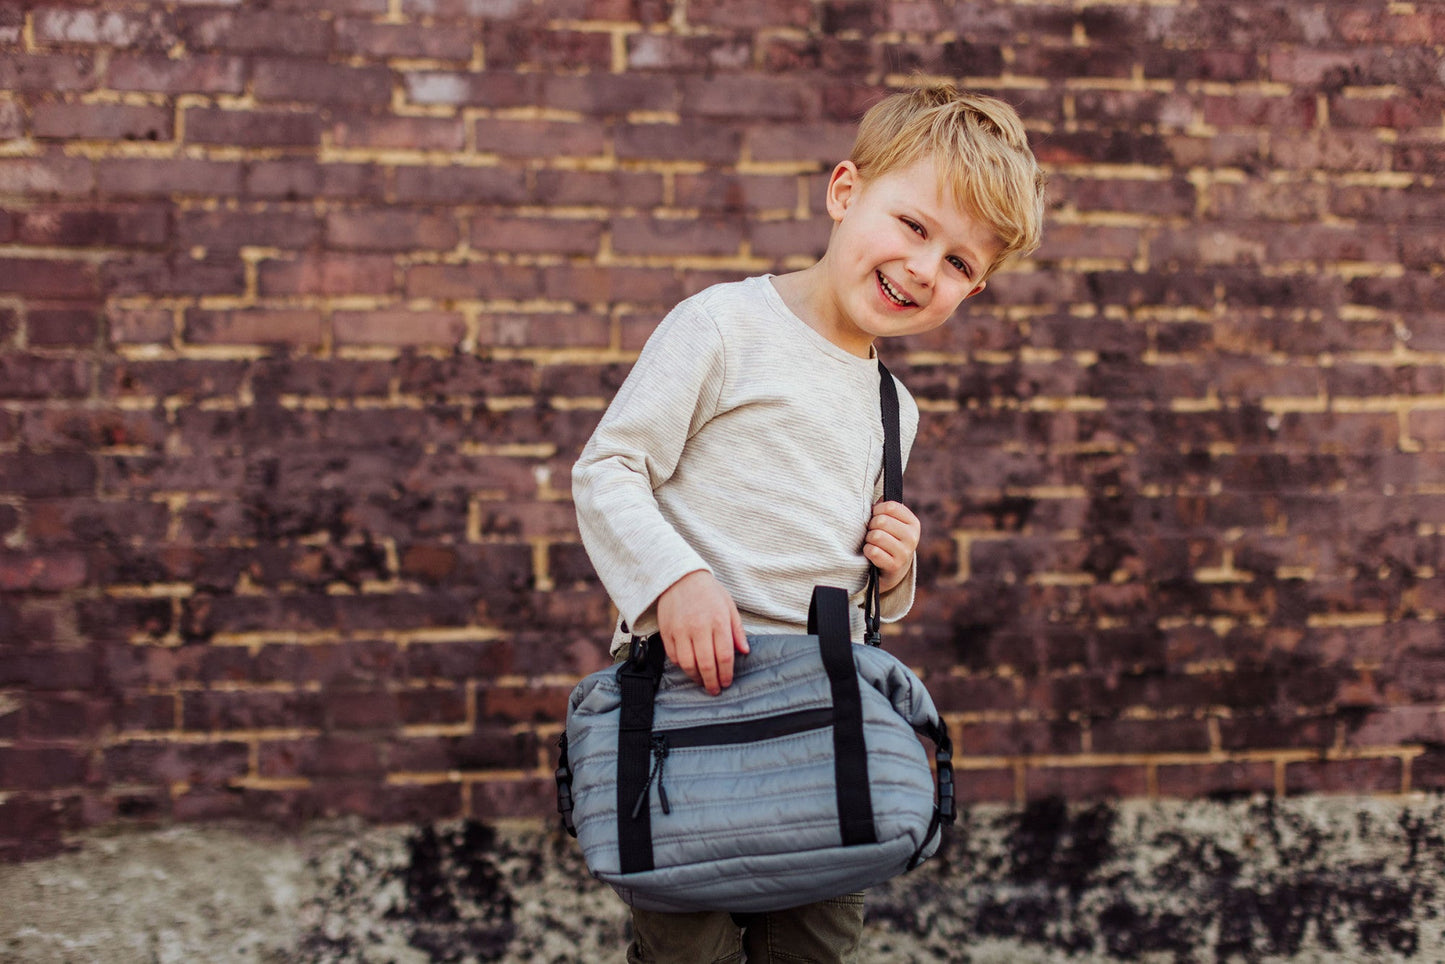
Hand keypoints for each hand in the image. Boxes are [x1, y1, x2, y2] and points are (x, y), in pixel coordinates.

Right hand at [655, 570, 749, 694]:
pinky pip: (673, 656)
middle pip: (706, 664)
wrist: (679, 577)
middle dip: (712, 682)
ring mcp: (680, 630)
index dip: (726, 674)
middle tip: (715, 690)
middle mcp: (698, 627)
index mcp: (718, 621)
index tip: (727, 682)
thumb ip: (737, 630)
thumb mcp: (729, 606)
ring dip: (696, 677)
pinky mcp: (666, 632)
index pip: (724, 656)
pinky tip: (689, 668)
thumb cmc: (708, 592)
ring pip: (687, 664)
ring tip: (702, 682)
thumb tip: (744, 651)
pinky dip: (682, 666)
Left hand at [865, 501, 919, 592]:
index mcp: (913, 523)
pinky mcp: (894, 566)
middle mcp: (912, 537)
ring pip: (876, 536)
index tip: (875, 516)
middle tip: (872, 531)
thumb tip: (880, 496)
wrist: (893, 569)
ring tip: (872, 542)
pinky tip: (871, 553)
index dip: (877, 510)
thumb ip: (886, 508)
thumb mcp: (892, 523)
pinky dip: (867, 551)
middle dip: (871, 526)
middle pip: (881, 521)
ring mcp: (905, 553)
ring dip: (869, 539)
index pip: (890, 507)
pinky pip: (873, 551)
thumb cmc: (888, 539)